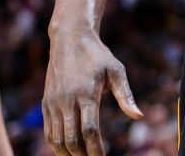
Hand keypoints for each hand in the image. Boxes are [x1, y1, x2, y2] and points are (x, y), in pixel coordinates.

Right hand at [44, 29, 141, 155]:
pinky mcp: (46, 103)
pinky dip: (56, 144)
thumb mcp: (116, 71)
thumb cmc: (98, 56)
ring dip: (68, 153)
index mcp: (86, 93)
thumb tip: (138, 116)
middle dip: (82, 154)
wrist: (69, 40)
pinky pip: (48, 131)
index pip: (89, 129)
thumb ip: (126, 95)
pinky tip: (67, 150)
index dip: (96, 148)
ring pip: (56, 138)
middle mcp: (66, 100)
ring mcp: (53, 103)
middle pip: (71, 138)